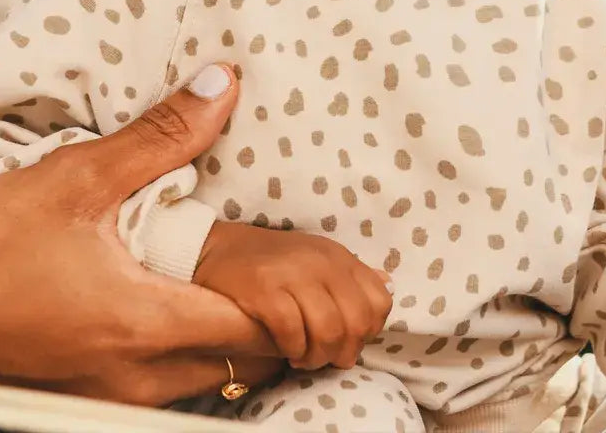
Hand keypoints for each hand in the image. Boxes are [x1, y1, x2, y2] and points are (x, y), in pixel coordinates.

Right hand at [0, 63, 283, 406]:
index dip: (296, 294)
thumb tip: (223, 88)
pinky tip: (175, 302)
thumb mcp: (74, 177)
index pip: (262, 327)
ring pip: (211, 380)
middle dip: (277, 316)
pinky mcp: (86, 405)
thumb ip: (160, 137)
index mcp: (145, 325)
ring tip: (232, 274)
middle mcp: (138, 383)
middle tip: (275, 257)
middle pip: (248, 363)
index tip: (302, 255)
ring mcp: (111, 403)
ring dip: (236, 335)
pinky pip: (168, 387)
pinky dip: (192, 351)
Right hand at [193, 221, 391, 371]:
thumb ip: (350, 276)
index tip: (346, 338)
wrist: (218, 248)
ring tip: (302, 356)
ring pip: (329, 332)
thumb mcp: (317, 259)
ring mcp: (292, 274)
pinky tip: (284, 347)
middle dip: (342, 351)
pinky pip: (293, 334)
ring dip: (316, 356)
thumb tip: (388, 284)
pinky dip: (292, 349)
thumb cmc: (272, 262)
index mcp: (338, 257)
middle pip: (356, 323)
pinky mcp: (264, 290)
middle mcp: (321, 262)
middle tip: (323, 356)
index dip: (367, 331)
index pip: (378, 302)